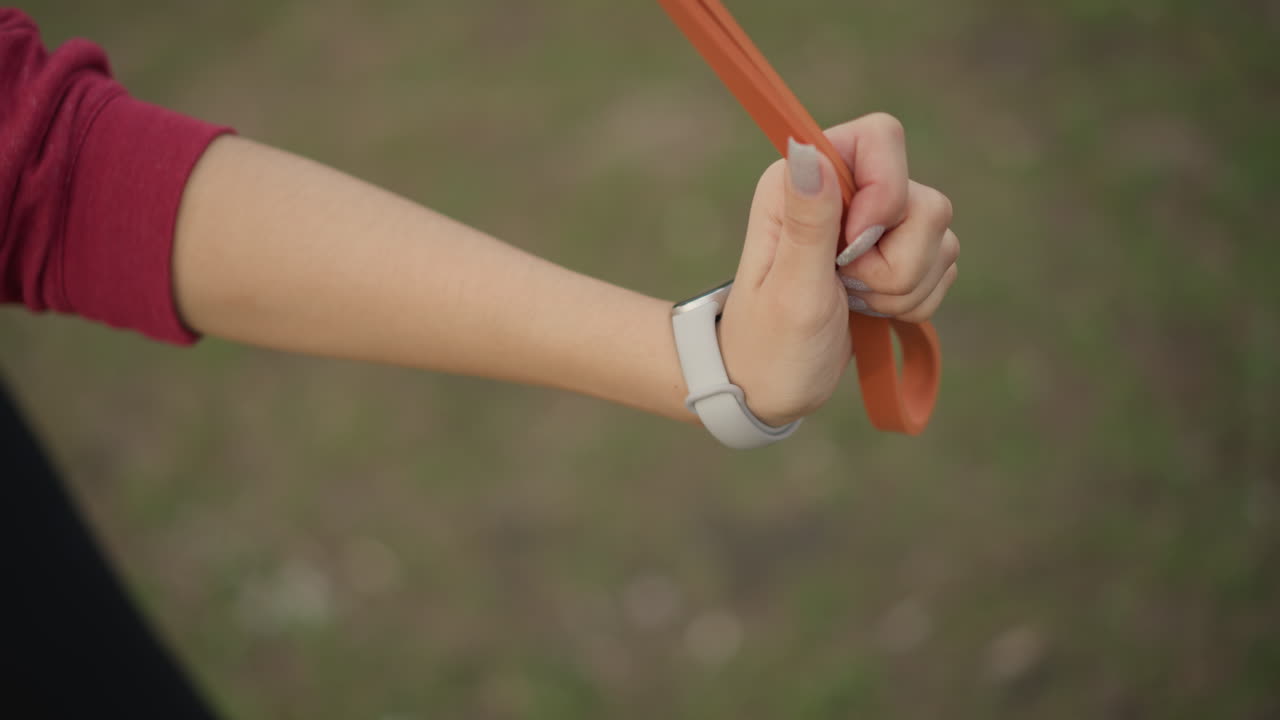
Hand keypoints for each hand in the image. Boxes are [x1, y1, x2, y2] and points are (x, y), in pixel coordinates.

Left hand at [717, 113, 959, 426]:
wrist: (771, 388)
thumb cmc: (768, 344)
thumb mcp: (790, 289)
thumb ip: (808, 221)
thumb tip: (808, 150)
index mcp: (804, 180)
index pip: (881, 137)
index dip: (887, 191)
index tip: (857, 244)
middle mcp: (843, 191)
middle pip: (923, 200)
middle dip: (897, 261)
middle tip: (846, 286)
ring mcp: (876, 224)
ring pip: (939, 236)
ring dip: (903, 287)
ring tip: (854, 304)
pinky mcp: (899, 254)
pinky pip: (943, 266)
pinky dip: (914, 301)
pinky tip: (872, 313)